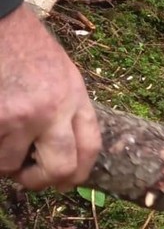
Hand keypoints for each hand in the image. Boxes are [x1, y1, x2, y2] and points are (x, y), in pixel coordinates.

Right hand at [0, 5, 100, 189]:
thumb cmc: (24, 46)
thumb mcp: (61, 73)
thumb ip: (65, 109)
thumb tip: (59, 154)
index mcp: (75, 96)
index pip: (90, 147)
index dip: (78, 173)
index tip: (64, 182)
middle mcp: (55, 108)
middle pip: (61, 168)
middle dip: (41, 180)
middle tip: (26, 176)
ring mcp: (24, 115)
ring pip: (11, 164)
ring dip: (1, 158)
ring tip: (0, 132)